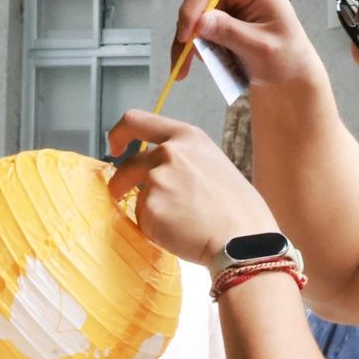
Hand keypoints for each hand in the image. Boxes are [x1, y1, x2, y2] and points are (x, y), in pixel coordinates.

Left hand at [106, 112, 278, 267]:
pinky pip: (142, 220)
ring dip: (148, 210)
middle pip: (126, 166)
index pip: (136, 121)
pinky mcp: (149, 208)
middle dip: (120, 183)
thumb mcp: (212, 163)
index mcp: (187, 137)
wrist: (243, 238)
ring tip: (179, 222)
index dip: (119, 134)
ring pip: (136, 196)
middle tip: (123, 196)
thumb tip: (160, 169)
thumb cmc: (237, 207)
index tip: (114, 148)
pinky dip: (154, 229)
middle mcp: (168, 153)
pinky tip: (179, 233)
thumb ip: (183, 160)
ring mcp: (156, 180)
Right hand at [167, 0, 325, 93]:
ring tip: (185, 69)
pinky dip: (190, 44)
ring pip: (193, 12)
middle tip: (181, 62)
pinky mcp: (219, 9)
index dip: (194, 7)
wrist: (287, 69)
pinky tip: (193, 62)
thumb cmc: (283, 56)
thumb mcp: (260, 48)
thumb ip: (231, 33)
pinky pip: (195, 23)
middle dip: (188, 28)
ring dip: (186, 41)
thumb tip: (200, 22)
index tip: (185, 38)